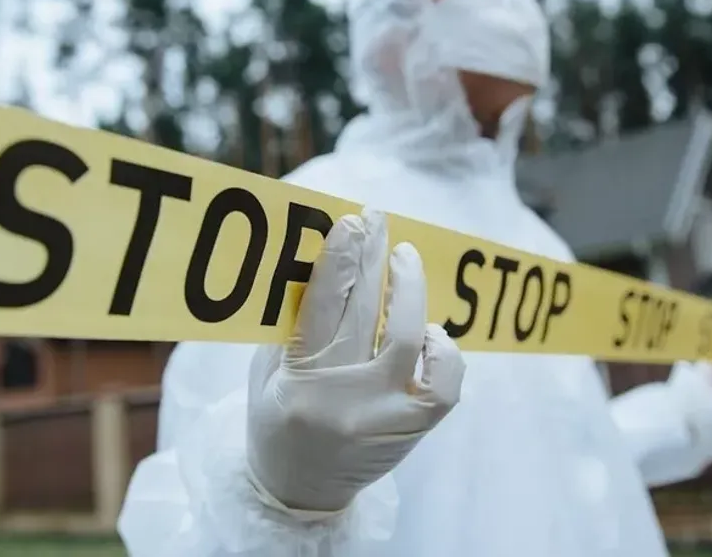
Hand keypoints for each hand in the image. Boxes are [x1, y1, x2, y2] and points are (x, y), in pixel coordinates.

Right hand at [246, 209, 464, 513]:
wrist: (301, 491)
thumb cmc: (277, 421)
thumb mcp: (267, 374)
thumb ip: (292, 326)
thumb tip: (327, 264)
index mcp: (298, 384)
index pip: (321, 309)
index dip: (339, 261)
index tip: (350, 222)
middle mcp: (344, 401)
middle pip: (364, 314)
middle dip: (373, 258)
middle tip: (377, 219)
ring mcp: (385, 417)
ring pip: (407, 339)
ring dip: (409, 290)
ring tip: (405, 256)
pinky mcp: (413, 428)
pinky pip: (444, 383)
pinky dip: (442, 347)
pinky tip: (426, 329)